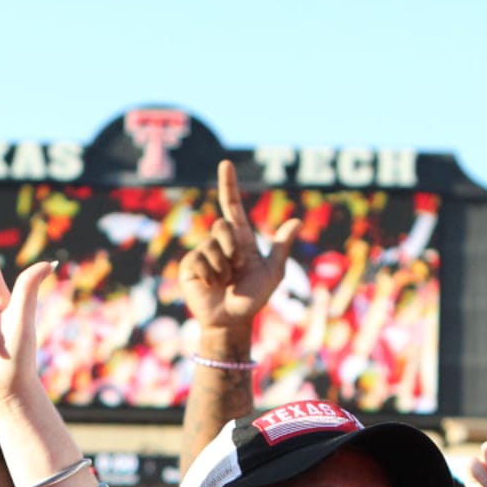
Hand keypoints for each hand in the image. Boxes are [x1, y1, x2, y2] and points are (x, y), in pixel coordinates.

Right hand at [178, 159, 299, 339]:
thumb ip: (281, 247)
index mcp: (240, 239)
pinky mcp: (189, 267)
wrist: (232, 322)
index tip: (226, 164)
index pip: (232, 207)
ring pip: (211, 245)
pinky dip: (210, 274)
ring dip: (223, 267)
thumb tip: (297, 221)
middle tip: (237, 269)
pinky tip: (211, 285)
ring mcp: (203, 253)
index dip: (228, 185)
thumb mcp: (273, 274)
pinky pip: (199, 260)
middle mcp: (220, 243)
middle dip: (232, 247)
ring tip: (225, 282)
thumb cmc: (253, 299)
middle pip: (222, 225)